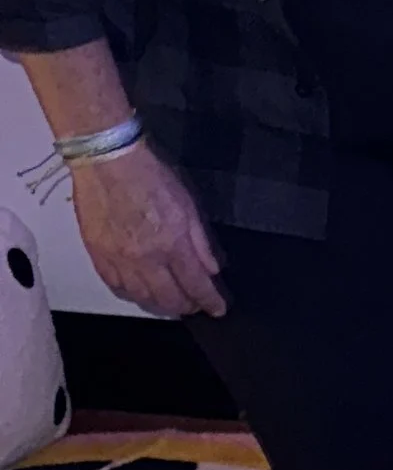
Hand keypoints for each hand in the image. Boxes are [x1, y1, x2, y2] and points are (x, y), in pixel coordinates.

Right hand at [70, 144, 224, 317]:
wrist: (105, 160)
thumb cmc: (150, 176)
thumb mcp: (187, 205)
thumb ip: (200, 242)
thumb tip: (211, 270)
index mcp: (171, 245)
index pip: (195, 285)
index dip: (209, 302)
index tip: (217, 309)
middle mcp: (145, 259)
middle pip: (168, 299)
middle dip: (185, 306)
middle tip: (193, 303)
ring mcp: (118, 259)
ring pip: (141, 298)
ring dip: (159, 303)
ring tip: (168, 299)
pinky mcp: (97, 254)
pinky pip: (115, 285)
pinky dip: (131, 293)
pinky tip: (139, 290)